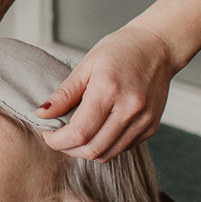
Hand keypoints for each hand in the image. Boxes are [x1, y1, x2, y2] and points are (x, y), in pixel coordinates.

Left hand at [39, 25, 178, 160]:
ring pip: (107, 154)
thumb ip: (65, 93)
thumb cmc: (121, 50)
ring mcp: (143, 121)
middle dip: (68, 149)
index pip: (79, 132)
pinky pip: (121, 148)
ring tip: (76, 135)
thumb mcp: (87, 65)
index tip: (48, 134)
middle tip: (58, 137)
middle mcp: (129, 110)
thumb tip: (42, 113)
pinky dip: (104, 146)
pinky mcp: (151, 128)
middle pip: (92, 149)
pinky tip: (98, 130)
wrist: (158, 47)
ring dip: (86, 151)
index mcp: (109, 90)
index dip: (58, 140)